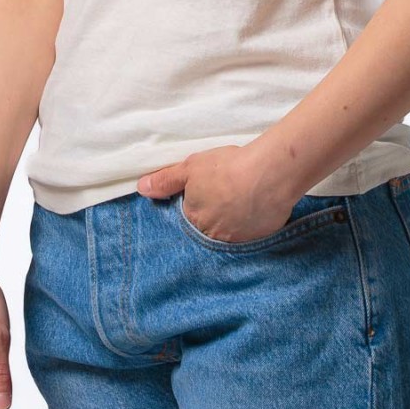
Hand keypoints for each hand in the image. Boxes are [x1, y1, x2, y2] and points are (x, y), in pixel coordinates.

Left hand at [136, 144, 297, 243]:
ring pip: (231, 232)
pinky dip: (253, 224)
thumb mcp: (190, 167)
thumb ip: (165, 180)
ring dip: (233, 221)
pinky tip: (258, 207)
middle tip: (226, 196)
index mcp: (194, 219)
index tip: (207, 193)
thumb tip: (141, 188)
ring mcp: (237, 241)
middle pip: (209, 228)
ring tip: (242, 200)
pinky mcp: (260, 240)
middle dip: (214, 215)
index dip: (197, 204)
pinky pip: (252, 235)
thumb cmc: (227, 168)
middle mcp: (213, 237)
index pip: (189, 217)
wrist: (268, 174)